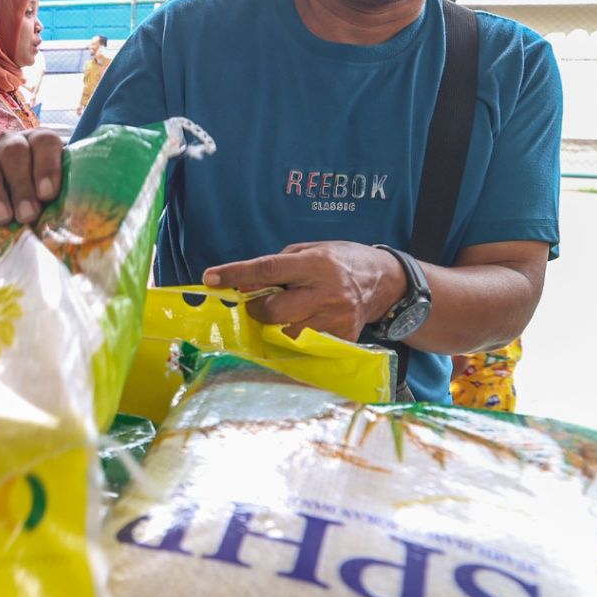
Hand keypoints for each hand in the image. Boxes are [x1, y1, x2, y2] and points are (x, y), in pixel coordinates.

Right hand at [0, 130, 66, 225]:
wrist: (21, 194)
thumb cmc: (43, 197)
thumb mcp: (58, 194)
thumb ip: (63, 202)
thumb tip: (68, 227)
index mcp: (40, 143)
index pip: (45, 143)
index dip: (47, 167)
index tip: (48, 194)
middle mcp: (13, 143)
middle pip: (14, 154)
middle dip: (21, 186)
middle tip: (27, 215)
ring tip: (1, 218)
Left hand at [203, 242, 405, 340]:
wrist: (385, 282)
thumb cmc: (340, 262)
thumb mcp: (311, 250)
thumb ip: (278, 265)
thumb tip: (245, 285)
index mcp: (316, 264)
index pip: (268, 269)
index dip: (236, 274)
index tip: (211, 277)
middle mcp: (327, 292)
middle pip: (273, 310)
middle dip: (257, 309)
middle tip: (259, 303)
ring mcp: (336, 319)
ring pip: (286, 333)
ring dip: (275, 326)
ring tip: (286, 313)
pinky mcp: (342, 339)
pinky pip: (305, 346)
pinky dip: (294, 337)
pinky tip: (302, 325)